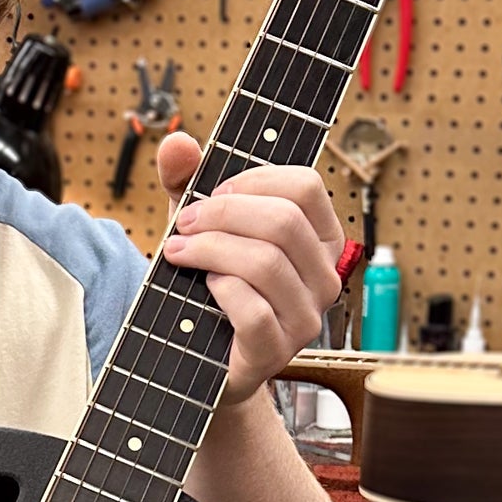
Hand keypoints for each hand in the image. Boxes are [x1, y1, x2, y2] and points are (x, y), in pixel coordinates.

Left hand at [154, 133, 344, 406]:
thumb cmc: (205, 285)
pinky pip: (253, 309)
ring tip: (179, 254)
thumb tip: (177, 143)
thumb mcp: (197, 226)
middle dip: (222, 214)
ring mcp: (306, 319)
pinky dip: (221, 290)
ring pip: (267, 262)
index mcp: (320, 239)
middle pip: (284, 221)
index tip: (210, 192)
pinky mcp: (276, 352)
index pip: (306, 187)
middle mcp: (324, 278)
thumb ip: (186, 182)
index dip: (252, 180)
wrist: (194, 358)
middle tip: (183, 225)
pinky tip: (204, 288)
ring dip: (211, 250)